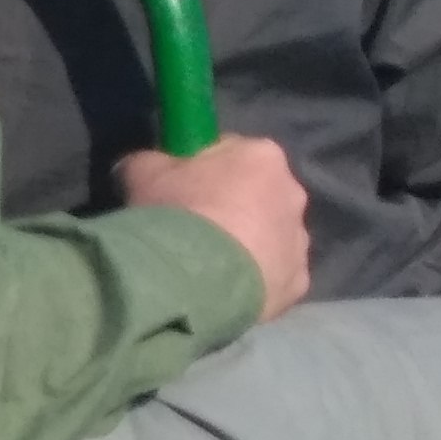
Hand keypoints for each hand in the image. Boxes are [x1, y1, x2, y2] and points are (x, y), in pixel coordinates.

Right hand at [119, 134, 308, 320]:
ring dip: (245, 245)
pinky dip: (253, 280)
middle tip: (192, 227)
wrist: (194, 280)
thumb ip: (150, 161)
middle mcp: (292, 193)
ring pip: (269, 237)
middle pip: (258, 194)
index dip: (205, 169)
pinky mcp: (296, 283)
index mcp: (263, 156)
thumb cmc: (176, 213)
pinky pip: (274, 275)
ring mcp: (299, 241)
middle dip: (232, 206)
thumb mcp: (141, 171)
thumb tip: (147, 167)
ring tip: (207, 264)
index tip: (182, 186)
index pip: (234, 151)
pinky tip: (223, 288)